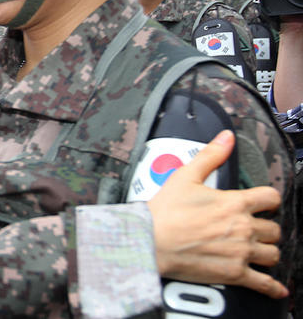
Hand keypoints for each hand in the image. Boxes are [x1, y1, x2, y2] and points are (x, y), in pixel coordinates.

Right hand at [147, 130, 287, 298]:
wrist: (150, 241)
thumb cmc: (165, 211)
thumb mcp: (186, 176)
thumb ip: (211, 155)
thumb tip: (226, 138)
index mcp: (235, 203)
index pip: (271, 198)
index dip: (268, 199)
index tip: (263, 203)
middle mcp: (244, 227)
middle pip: (274, 228)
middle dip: (265, 227)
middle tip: (253, 228)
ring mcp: (241, 252)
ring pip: (273, 253)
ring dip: (267, 251)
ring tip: (257, 250)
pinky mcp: (235, 274)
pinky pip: (264, 283)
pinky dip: (272, 287)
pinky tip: (276, 288)